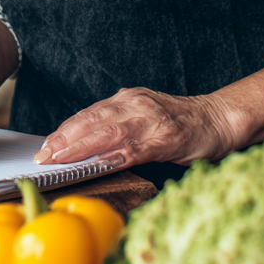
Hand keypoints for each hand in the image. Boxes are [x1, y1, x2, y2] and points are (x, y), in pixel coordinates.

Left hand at [33, 88, 237, 168]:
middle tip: (44, 156)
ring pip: (107, 132)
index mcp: (127, 99)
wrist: (219, 118)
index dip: (64, 131)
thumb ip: (118, 126)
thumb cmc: (181, 123)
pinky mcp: (165, 138)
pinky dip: (114, 156)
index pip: (87, 115)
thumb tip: (86, 147)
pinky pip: (135, 148)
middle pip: (91, 120)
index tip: (46, 146)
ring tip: (60, 160)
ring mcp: (150, 120)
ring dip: (81, 147)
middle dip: (65, 139)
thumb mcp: (144, 116)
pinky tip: (98, 164)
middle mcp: (135, 105)